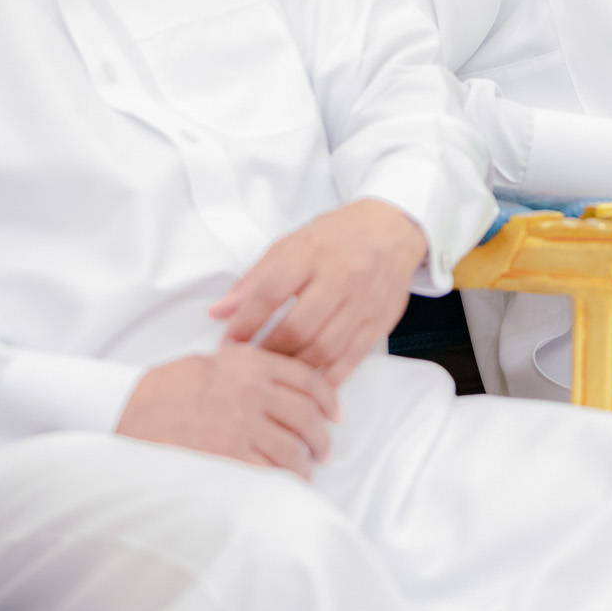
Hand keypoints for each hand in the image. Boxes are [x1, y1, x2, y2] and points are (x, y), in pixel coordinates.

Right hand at [117, 343, 340, 478]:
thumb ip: (250, 368)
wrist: (128, 411)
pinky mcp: (229, 456)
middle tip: (324, 448)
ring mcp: (242, 425)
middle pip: (307, 416)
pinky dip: (284, 481)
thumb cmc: (166, 389)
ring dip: (305, 463)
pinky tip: (286, 485)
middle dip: (321, 436)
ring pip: (293, 448)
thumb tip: (280, 385)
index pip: (306, 379)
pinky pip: (270, 472)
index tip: (335, 414)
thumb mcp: (212, 361)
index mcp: (249, 364)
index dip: (328, 400)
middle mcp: (252, 392)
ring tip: (305, 470)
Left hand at [208, 199, 426, 385]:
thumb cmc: (336, 236)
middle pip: (298, 326)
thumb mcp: (291, 244)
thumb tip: (219, 312)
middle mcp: (340, 276)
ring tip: (276, 372)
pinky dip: (328, 376)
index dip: (245, 322)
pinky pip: (351, 358)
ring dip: (295, 367)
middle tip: (250, 363)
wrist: (391, 229)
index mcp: (311, 251)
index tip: (229, 342)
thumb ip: (255, 279)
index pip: (270, 292)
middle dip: (268, 351)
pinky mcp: (380, 321)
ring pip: (325, 348)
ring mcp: (363, 301)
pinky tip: (309, 381)